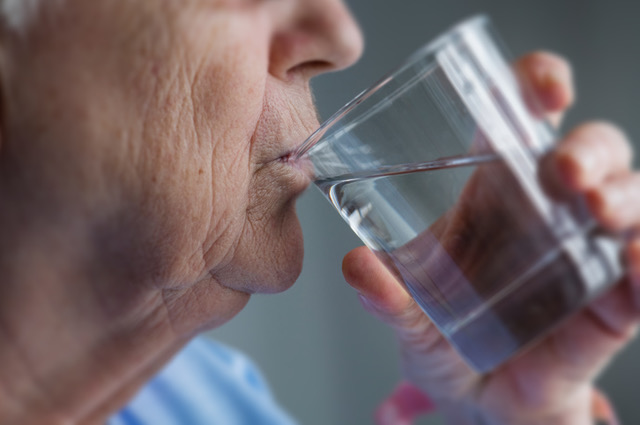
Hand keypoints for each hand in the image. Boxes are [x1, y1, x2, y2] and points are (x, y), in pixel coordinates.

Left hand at [343, 51, 638, 424]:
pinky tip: (635, 264)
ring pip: (627, 198)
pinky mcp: (608, 304)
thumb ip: (386, 296)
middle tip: (564, 173)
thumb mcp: (407, 316)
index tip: (545, 89)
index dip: (539, 85)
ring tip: (599, 214)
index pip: (521, 117)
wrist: (473, 399)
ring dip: (624, 196)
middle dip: (588, 151)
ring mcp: (582, 253)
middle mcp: (545, 211)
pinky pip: (639, 278)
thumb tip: (356, 265)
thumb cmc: (441, 339)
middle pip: (589, 151)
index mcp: (492, 192)